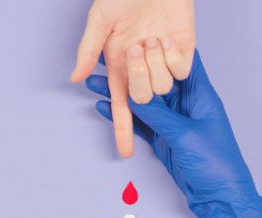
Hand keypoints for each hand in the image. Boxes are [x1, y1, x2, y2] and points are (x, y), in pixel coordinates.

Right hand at [71, 0, 195, 157]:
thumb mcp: (100, 21)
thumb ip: (88, 50)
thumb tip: (75, 78)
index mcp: (121, 65)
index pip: (123, 105)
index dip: (124, 128)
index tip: (123, 151)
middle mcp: (143, 68)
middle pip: (145, 98)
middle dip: (139, 78)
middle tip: (135, 49)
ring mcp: (165, 61)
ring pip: (163, 86)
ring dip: (155, 63)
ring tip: (150, 38)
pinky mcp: (186, 53)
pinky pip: (182, 71)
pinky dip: (174, 58)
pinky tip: (167, 39)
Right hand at [85, 50, 261, 217]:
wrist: (221, 198)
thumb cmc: (217, 164)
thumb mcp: (185, 135)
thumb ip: (159, 115)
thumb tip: (134, 95)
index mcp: (200, 95)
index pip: (179, 64)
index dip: (159, 50)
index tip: (136, 38)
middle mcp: (186, 104)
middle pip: (155, 79)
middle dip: (131, 69)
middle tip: (104, 57)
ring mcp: (174, 121)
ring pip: (143, 101)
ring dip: (120, 93)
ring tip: (94, 82)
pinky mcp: (165, 138)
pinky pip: (141, 123)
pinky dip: (123, 116)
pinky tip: (104, 107)